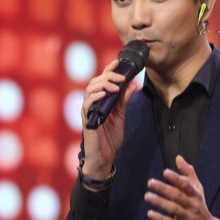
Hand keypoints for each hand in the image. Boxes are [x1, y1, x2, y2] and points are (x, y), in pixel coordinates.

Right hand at [80, 59, 140, 178]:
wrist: (105, 157)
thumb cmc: (110, 138)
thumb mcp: (121, 116)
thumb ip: (124, 101)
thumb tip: (132, 85)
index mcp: (100, 101)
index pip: (102, 80)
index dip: (109, 70)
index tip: (118, 62)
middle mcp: (92, 103)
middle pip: (96, 81)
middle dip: (109, 76)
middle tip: (122, 77)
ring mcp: (88, 111)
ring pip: (90, 90)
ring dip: (103, 85)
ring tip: (115, 86)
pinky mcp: (87, 120)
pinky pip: (87, 104)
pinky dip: (95, 97)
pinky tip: (104, 94)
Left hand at [145, 155, 215, 219]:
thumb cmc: (199, 208)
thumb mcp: (197, 190)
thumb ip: (188, 173)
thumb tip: (178, 158)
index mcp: (195, 195)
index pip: (186, 185)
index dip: (176, 178)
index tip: (165, 172)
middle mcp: (192, 205)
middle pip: (178, 196)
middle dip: (164, 189)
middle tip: (150, 182)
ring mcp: (188, 218)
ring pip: (173, 209)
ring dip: (160, 202)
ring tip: (147, 196)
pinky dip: (160, 219)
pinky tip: (150, 213)